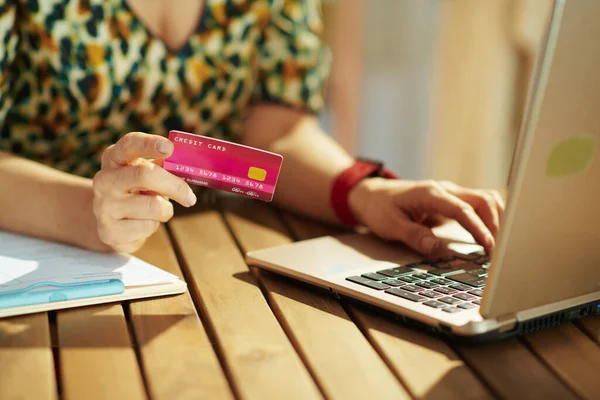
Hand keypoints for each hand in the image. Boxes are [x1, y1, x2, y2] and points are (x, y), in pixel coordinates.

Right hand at [92, 132, 195, 252]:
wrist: (111, 223)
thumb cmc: (136, 192)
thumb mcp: (145, 174)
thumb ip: (162, 167)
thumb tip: (188, 165)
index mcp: (114, 159)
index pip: (129, 144)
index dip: (149, 144)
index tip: (169, 147)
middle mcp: (105, 180)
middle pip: (144, 175)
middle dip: (174, 186)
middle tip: (190, 197)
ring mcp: (104, 207)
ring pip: (153, 206)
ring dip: (165, 210)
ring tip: (157, 211)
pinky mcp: (110, 231)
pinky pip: (148, 227)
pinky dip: (154, 225)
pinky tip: (144, 223)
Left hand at [348, 178, 504, 254]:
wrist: (371, 195)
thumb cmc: (379, 208)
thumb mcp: (390, 225)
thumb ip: (413, 236)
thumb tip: (436, 248)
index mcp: (430, 194)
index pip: (463, 209)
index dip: (479, 228)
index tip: (489, 247)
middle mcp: (444, 190)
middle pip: (483, 200)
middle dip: (495, 224)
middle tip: (499, 251)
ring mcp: (450, 194)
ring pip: (485, 200)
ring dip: (495, 219)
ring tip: (499, 245)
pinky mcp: (452, 201)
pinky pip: (478, 205)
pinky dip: (489, 218)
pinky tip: (492, 235)